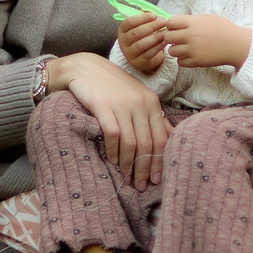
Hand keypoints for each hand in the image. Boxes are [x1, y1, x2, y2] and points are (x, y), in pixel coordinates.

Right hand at [45, 53, 168, 186]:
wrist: (85, 67)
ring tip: (127, 178)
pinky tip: (112, 161)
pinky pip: (113, 136)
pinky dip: (113, 152)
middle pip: (147, 144)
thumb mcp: (136, 96)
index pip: (161, 137)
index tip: (157, 178)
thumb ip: (151, 115)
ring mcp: (122, 105)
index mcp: (152, 101)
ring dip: (129, 165)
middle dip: (145, 168)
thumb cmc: (112, 85)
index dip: (160, 160)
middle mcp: (140, 103)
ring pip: (131, 143)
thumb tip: (168, 136)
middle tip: (141, 185)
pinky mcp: (103, 107)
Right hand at [116, 14, 168, 74]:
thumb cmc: (145, 36)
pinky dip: (157, 47)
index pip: (129, 22)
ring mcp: (129, 53)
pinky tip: (165, 42)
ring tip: (166, 32)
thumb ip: (146, 18)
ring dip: (155, 37)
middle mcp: (123, 42)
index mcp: (122, 30)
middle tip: (163, 22)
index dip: (142, 18)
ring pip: (141, 44)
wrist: (145, 56)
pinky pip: (147, 54)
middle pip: (136, 33)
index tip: (154, 15)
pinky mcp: (137, 62)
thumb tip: (152, 11)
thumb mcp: (142, 26)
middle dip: (151, 26)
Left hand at [155, 14, 251, 68]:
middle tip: (177, 39)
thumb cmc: (224, 29)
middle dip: (170, 37)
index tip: (176, 28)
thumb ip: (191, 20)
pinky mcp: (197, 61)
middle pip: (167, 37)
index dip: (171, 25)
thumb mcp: (207, 18)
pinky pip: (180, 62)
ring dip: (176, 49)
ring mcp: (193, 49)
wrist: (236, 44)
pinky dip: (182, 59)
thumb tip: (176, 23)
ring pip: (172, 51)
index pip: (170, 22)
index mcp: (193, 23)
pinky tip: (189, 55)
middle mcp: (191, 36)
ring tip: (184, 48)